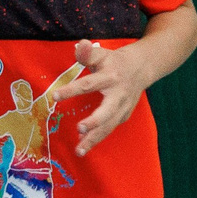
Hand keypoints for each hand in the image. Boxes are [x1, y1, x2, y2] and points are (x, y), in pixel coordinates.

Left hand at [49, 38, 150, 153]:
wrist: (142, 68)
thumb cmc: (114, 61)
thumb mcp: (101, 53)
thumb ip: (88, 52)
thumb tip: (78, 46)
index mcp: (110, 77)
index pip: (89, 84)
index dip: (72, 90)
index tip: (54, 96)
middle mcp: (117, 94)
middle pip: (106, 111)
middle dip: (94, 121)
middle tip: (79, 129)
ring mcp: (122, 107)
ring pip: (108, 126)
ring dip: (93, 139)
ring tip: (78, 151)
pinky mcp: (123, 116)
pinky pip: (108, 129)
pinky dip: (97, 139)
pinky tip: (84, 147)